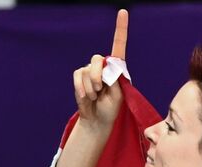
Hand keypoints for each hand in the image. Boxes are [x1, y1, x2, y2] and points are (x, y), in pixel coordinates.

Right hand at [73, 8, 127, 129]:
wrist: (96, 120)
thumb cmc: (110, 109)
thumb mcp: (118, 96)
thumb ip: (114, 80)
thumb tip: (106, 67)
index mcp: (117, 68)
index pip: (118, 46)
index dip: (120, 29)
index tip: (123, 12)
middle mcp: (104, 66)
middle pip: (98, 59)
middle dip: (97, 76)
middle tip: (99, 91)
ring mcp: (91, 70)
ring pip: (87, 70)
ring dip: (90, 88)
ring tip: (95, 97)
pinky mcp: (80, 77)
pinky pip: (78, 75)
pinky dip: (81, 88)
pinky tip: (85, 97)